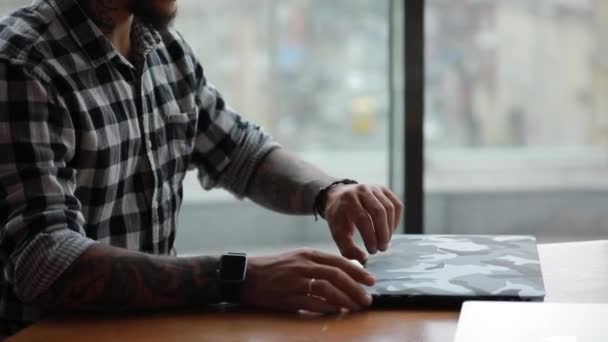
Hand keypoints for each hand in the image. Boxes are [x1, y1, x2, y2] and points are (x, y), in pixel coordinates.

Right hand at [240, 249, 374, 312]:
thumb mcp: (298, 258)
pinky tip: (338, 311)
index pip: (338, 261)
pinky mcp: (288, 297)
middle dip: (356, 287)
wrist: (248, 276)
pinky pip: (313, 303)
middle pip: (336, 275)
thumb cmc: (275, 268)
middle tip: (367, 298)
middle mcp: (303, 265)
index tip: (371, 280)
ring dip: (345, 299)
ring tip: (356, 307)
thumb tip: (344, 273)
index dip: (357, 271)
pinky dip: (328, 307)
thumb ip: (319, 264)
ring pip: (327, 289)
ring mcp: (295, 281)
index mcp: (307, 254)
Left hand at [324, 184, 403, 263]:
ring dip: (390, 229)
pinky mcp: (384, 190)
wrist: (339, 196)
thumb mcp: (337, 232)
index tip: (372, 251)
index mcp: (348, 200)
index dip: (370, 236)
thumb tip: (362, 260)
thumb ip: (347, 248)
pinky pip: (396, 205)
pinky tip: (389, 231)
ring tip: (384, 242)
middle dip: (382, 233)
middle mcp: (362, 190)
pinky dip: (396, 220)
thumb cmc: (339, 217)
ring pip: (389, 208)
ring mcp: (374, 188)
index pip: (363, 218)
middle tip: (381, 248)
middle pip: (379, 212)